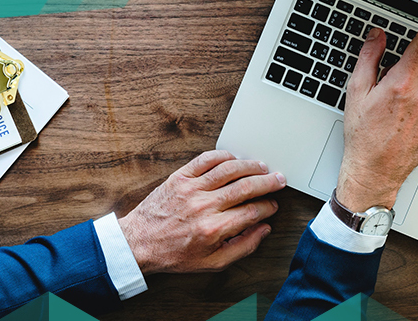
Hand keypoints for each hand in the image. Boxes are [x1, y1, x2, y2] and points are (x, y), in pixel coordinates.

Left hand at [117, 150, 284, 274]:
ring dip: (250, 166)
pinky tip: (234, 159)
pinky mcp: (180, 177)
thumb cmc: (174, 254)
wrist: (139, 243)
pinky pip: (206, 159)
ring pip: (229, 169)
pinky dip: (223, 155)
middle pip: (246, 187)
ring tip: (262, 167)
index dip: (268, 207)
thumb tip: (263, 230)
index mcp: (214, 229)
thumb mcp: (212, 262)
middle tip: (278, 180)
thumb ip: (243, 247)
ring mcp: (191, 188)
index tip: (272, 206)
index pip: (252, 212)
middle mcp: (204, 206)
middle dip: (268, 182)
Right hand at [337, 1, 417, 211]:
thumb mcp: (356, 92)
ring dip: (414, 91)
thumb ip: (369, 58)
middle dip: (407, 71)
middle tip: (388, 91)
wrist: (374, 171)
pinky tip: (404, 123)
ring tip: (394, 113)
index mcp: (399, 84)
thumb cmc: (362, 135)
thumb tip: (378, 36)